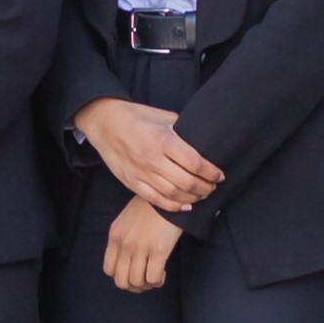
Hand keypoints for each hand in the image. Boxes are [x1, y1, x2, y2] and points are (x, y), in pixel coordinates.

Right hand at [75, 97, 222, 214]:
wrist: (104, 122)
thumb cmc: (137, 116)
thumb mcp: (163, 116)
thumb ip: (184, 130)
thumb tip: (204, 142)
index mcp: (163, 139)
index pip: (195, 163)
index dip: (212, 172)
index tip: (219, 175)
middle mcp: (152, 158)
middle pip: (187, 182)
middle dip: (205, 188)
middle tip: (213, 187)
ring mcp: (140, 172)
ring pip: (173, 194)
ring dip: (192, 197)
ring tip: (202, 195)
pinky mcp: (131, 181)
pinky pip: (155, 199)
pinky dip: (172, 206)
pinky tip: (185, 205)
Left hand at [102, 197, 182, 291]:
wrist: (167, 197)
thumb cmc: (149, 209)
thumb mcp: (126, 222)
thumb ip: (122, 239)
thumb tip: (126, 261)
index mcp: (115, 236)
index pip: (109, 270)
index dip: (121, 277)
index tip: (134, 273)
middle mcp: (124, 243)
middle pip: (121, 281)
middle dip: (134, 287)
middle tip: (145, 281)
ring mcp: (140, 247)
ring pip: (137, 282)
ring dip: (147, 285)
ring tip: (155, 277)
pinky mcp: (158, 250)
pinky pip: (152, 278)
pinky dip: (157, 281)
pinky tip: (163, 273)